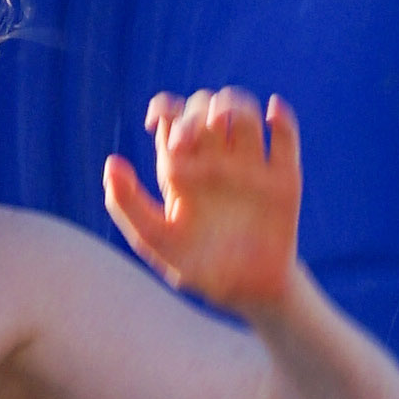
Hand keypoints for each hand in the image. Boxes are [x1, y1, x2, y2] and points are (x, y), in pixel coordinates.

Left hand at [104, 88, 303, 319]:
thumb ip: (128, 205)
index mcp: (185, 169)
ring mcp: (251, 166)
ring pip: (244, 111)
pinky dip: (282, 119)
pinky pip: (286, 137)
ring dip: (232, 105)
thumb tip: (112, 163)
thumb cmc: (199, 267)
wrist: (247, 293)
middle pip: (207, 107)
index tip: (157, 122)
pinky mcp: (284, 178)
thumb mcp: (156, 240)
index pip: (174, 118)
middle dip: (194, 113)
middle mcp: (217, 160)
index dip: (165, 108)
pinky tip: (272, 116)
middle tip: (183, 140)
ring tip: (218, 123)